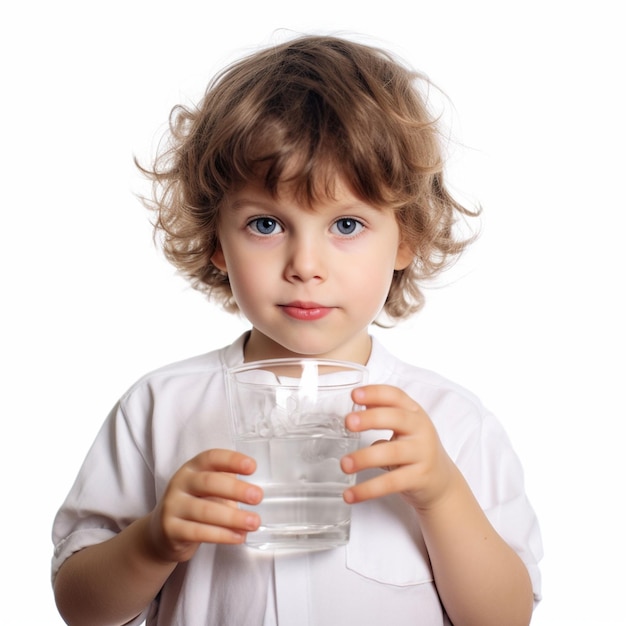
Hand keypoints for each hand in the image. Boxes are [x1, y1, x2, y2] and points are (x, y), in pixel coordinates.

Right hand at [147, 449, 262, 562]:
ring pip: (205, 510)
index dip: (232, 460)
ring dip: (233, 517)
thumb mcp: (207, 489)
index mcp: (192, 468)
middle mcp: (180, 483)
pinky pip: (199, 532)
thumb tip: (255, 492)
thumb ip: (227, 484)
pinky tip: (239, 536)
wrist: (162, 533)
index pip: (211, 458)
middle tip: (258, 497)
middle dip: (236, 489)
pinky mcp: (170, 530)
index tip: (252, 467)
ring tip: (254, 522)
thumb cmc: (194, 505)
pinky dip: (222, 535)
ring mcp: (172, 506)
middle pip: (209, 482)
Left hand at [341, 385, 455, 510]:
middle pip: (396, 418)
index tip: (354, 395)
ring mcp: (423, 454)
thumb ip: (382, 414)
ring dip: (364, 458)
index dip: (375, 393)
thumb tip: (357, 403)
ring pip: (392, 452)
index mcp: (414, 413)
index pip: (395, 396)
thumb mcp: (403, 428)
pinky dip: (368, 489)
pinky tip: (350, 494)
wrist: (442, 483)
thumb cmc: (415, 449)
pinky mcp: (419, 478)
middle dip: (370, 419)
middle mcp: (421, 430)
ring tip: (344, 464)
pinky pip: (391, 483)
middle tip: (348, 422)